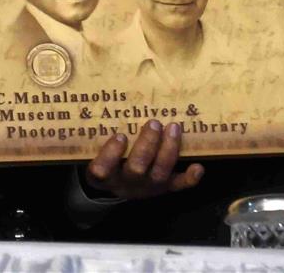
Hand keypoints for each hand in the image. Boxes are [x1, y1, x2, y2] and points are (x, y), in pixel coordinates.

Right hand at [84, 122, 203, 199]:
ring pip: (159, 173)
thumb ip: (91, 132)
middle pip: (136, 169)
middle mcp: (125, 183)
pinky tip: (198, 167)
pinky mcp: (164, 188)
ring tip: (173, 127)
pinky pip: (178, 186)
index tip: (120, 136)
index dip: (111, 154)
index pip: (101, 169)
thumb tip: (85, 94)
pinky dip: (189, 178)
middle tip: (153, 123)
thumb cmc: (106, 157)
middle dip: (147, 145)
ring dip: (168, 150)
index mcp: (104, 174)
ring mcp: (147, 187)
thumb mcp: (92, 150)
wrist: (119, 184)